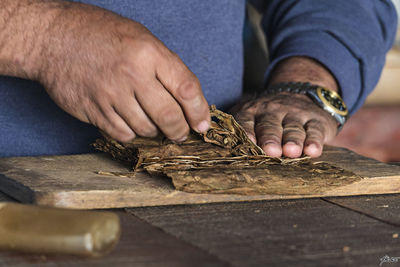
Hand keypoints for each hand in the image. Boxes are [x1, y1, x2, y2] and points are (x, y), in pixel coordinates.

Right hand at [34, 2, 209, 141]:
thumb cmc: (101, 35)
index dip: (199, 111)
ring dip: (154, 131)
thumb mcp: (140, 38)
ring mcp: (110, 95)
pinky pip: (123, 134)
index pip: (186, 88)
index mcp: (148, 52)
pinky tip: (130, 122)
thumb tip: (188, 99)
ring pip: (146, 129)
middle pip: (168, 117)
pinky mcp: (93, 110)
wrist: (53, 38)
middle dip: (180, 131)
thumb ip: (165, 67)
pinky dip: (131, 133)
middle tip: (180, 134)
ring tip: (152, 123)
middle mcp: (131, 75)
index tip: (203, 124)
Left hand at [231, 92, 337, 157]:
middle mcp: (273, 111)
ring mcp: (295, 114)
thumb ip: (239, 132)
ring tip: (291, 151)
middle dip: (270, 138)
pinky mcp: (316, 120)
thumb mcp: (252, 117)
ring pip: (293, 128)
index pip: (246, 121)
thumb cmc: (268, 116)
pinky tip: (313, 150)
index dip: (247, 132)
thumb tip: (220, 154)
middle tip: (271, 151)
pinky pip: (314, 130)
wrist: (301, 94)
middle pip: (270, 126)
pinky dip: (314, 140)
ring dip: (292, 140)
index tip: (248, 143)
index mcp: (252, 111)